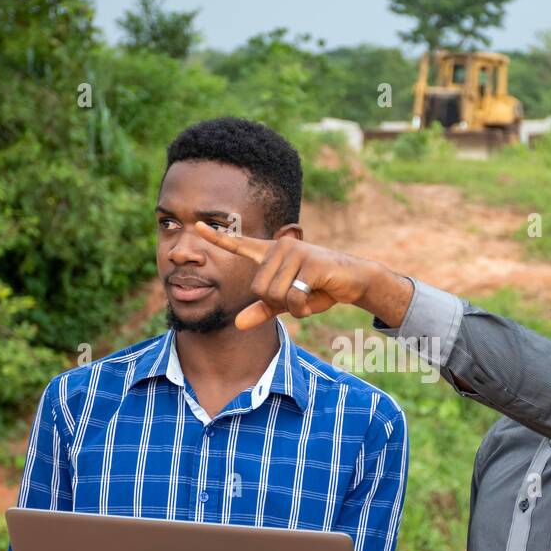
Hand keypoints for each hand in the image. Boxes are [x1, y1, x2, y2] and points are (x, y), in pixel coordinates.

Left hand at [194, 221, 384, 329]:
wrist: (353, 280)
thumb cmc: (320, 288)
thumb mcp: (288, 302)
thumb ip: (263, 310)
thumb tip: (237, 324)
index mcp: (272, 254)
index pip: (240, 244)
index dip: (218, 238)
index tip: (197, 226)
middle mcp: (280, 248)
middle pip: (259, 289)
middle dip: (278, 303)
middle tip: (299, 297)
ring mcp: (295, 252)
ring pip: (275, 294)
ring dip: (293, 306)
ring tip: (309, 295)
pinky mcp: (310, 263)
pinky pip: (293, 297)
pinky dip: (304, 307)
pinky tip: (317, 296)